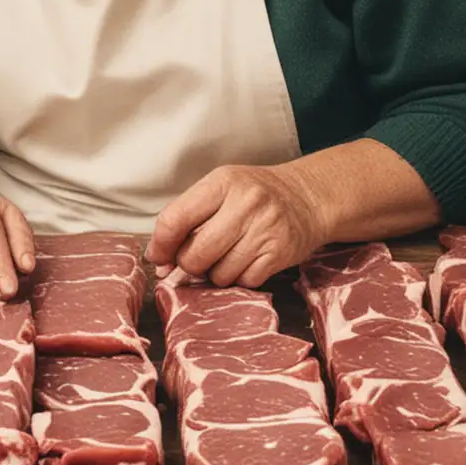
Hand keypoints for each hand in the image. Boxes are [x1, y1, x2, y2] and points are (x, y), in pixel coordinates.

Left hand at [146, 164, 327, 287]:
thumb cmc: (255, 194)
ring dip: (216, 273)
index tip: (158, 256)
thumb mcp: (221, 189)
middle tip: (197, 257)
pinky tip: (246, 261)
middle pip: (195, 254)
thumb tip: (158, 259)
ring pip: (219, 274)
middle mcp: (245, 204)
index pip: (175, 219)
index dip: (161, 245)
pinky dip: (239, 278)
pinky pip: (244, 282)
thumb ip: (188, 217)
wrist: (307, 198)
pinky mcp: (280, 254)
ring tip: (226, 255)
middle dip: (189, 264)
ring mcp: (265, 229)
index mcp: (222, 182)